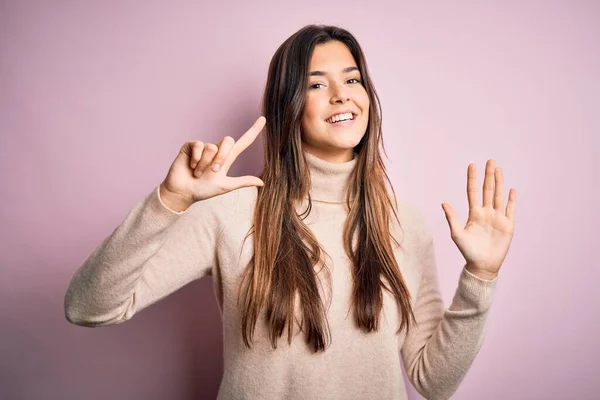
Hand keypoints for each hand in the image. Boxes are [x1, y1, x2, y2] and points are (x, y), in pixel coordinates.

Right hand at [160, 116, 265, 208]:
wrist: (184, 192)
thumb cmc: (203, 190)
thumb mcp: (225, 186)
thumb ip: (242, 182)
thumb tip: (262, 182)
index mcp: (227, 158)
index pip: (243, 142)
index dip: (253, 131)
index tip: (263, 119)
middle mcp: (216, 150)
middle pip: (228, 140)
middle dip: (222, 157)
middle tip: (214, 171)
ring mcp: (203, 147)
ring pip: (212, 147)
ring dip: (205, 164)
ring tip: (198, 172)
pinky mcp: (191, 146)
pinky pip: (199, 145)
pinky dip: (196, 158)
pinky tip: (191, 166)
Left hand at [441, 159, 515, 279]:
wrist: (482, 265)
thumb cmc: (468, 251)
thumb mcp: (457, 234)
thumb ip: (451, 218)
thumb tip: (443, 203)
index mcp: (474, 213)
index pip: (473, 192)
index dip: (472, 179)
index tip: (472, 165)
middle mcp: (486, 212)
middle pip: (487, 190)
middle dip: (489, 175)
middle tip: (490, 161)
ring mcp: (497, 218)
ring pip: (498, 196)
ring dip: (499, 182)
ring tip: (499, 169)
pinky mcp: (507, 225)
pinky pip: (510, 210)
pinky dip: (511, 200)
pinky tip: (511, 189)